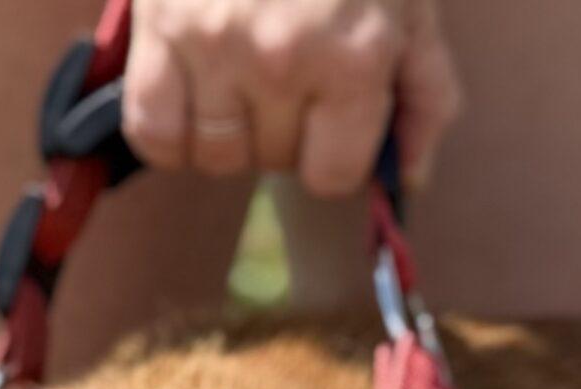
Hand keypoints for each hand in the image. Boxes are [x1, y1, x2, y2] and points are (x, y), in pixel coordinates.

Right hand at [121, 0, 464, 195]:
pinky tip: (191, 97)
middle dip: (282, 133)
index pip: (332, 177)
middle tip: (283, 75)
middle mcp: (283, 56)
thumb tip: (407, 179)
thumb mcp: (408, 10)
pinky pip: (154, 133)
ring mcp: (216, 42)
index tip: (329, 117)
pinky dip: (168, 133)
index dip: (332, 155)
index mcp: (353, 59)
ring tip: (238, 77)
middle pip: (272, 163)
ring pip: (214, 156)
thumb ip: (426, 97)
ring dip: (226, 132)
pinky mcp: (159, 26)